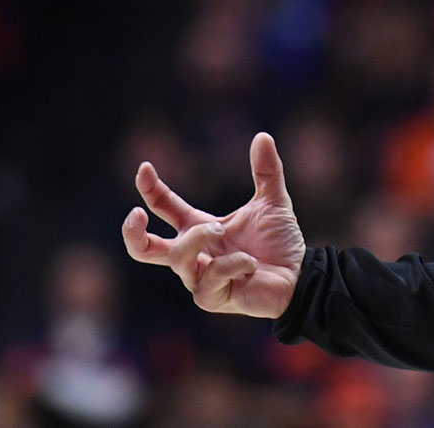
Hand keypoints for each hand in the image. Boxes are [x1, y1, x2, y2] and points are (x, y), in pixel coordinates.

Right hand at [121, 132, 304, 317]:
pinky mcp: (211, 298)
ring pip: (178, 257)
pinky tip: (250, 263)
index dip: (151, 190)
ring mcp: (199, 278)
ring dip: (198, 238)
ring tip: (220, 229)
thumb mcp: (273, 201)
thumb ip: (266, 171)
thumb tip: (263, 135)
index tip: (144, 168)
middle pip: (144, 249)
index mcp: (200, 227)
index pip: (165, 208)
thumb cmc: (281, 242)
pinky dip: (231, 264)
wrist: (300, 274)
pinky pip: (209, 278)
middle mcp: (194, 253)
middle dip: (132, 234)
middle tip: (135, 215)